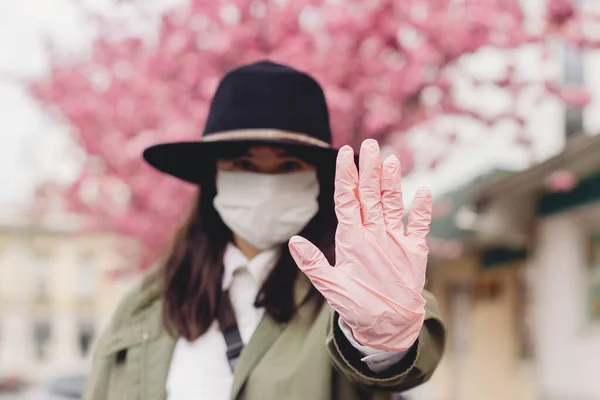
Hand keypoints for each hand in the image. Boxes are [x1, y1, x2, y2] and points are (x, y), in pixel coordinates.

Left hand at [289, 139, 431, 351]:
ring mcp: (393, 239)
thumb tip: (294, 241)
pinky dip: (422, 209)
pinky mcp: (414, 250)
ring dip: (392, 183)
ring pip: (392, 203)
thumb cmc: (356, 307)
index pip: (346, 200)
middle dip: (368, 170)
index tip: (343, 153)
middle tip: (369, 144)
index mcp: (351, 238)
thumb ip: (314, 264)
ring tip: (391, 160)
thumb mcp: (332, 287)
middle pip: (369, 195)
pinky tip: (425, 191)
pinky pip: (418, 225)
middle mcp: (372, 233)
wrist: (385, 325)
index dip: (345, 177)